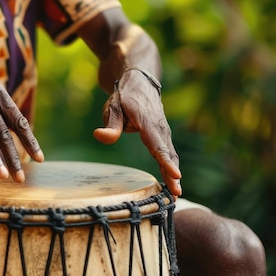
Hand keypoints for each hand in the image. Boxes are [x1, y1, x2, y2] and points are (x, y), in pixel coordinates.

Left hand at [93, 70, 182, 195]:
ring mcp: (163, 131)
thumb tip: (99, 136)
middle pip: (168, 154)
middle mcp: (160, 128)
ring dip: (173, 173)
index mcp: (148, 121)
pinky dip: (171, 167)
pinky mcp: (163, 135)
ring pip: (170, 154)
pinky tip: (172, 182)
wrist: (140, 82)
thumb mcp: (113, 107)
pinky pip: (167, 152)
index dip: (166, 161)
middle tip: (176, 193)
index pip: (158, 145)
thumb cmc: (124, 96)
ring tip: (175, 194)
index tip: (175, 175)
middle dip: (172, 173)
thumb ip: (110, 125)